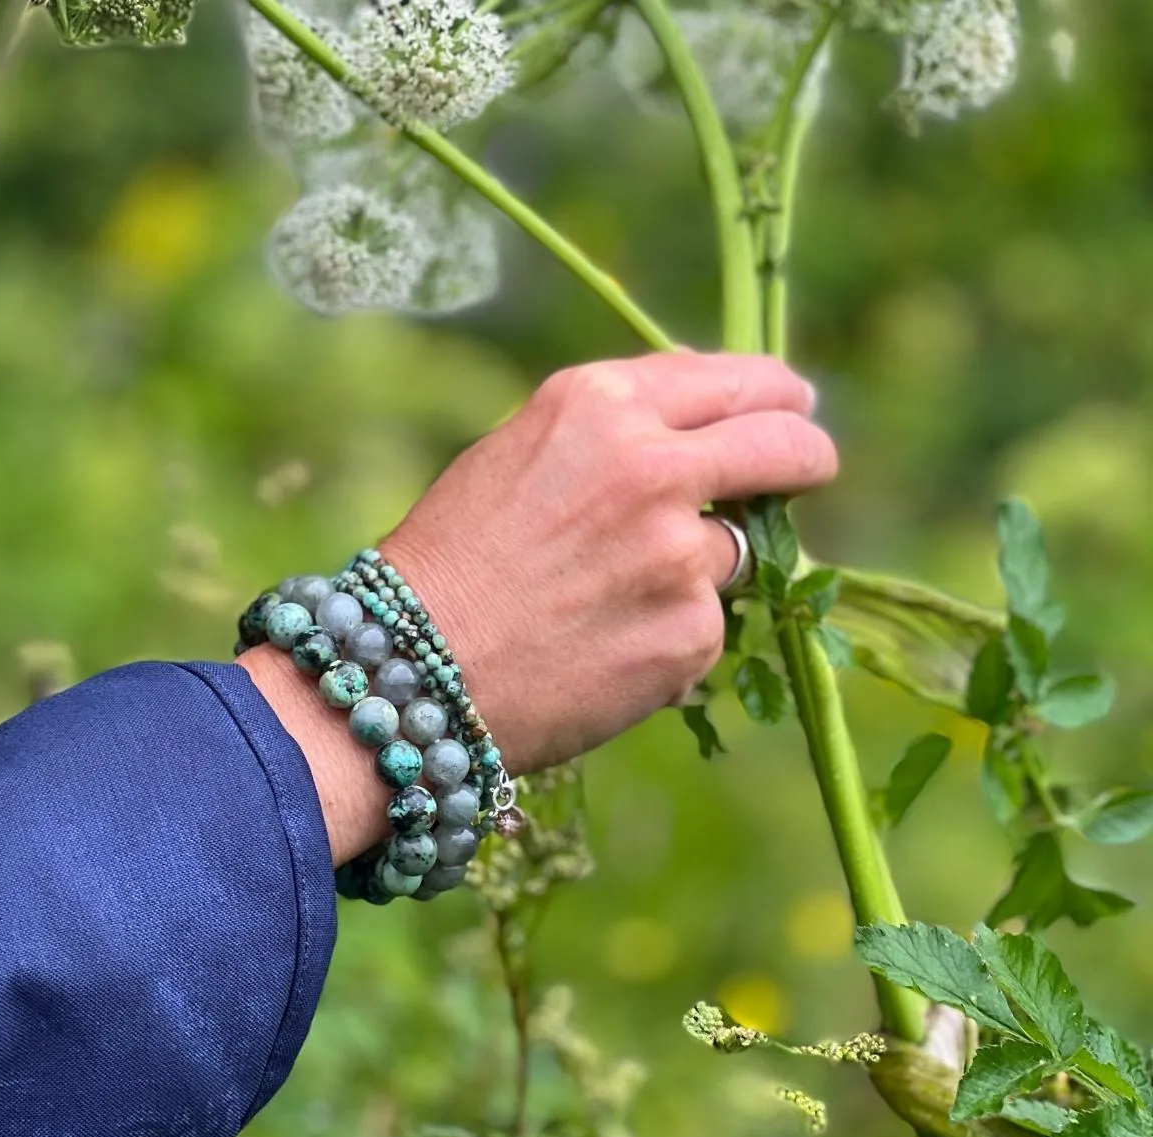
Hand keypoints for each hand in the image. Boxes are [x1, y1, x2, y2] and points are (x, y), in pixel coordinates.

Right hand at [383, 352, 834, 773]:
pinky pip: (704, 626)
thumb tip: (701, 437)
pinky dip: (670, 637)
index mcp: (601, 405)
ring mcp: (678, 555)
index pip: (733, 381)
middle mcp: (652, 467)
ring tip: (614, 600)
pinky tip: (604, 650)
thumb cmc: (452, 558)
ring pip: (735, 552)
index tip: (795, 407)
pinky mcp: (689, 633)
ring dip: (700, 569)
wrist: (414, 667)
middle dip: (808, 453)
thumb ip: (613, 435)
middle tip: (811, 466)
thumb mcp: (522, 455)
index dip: (776, 395)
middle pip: (784, 445)